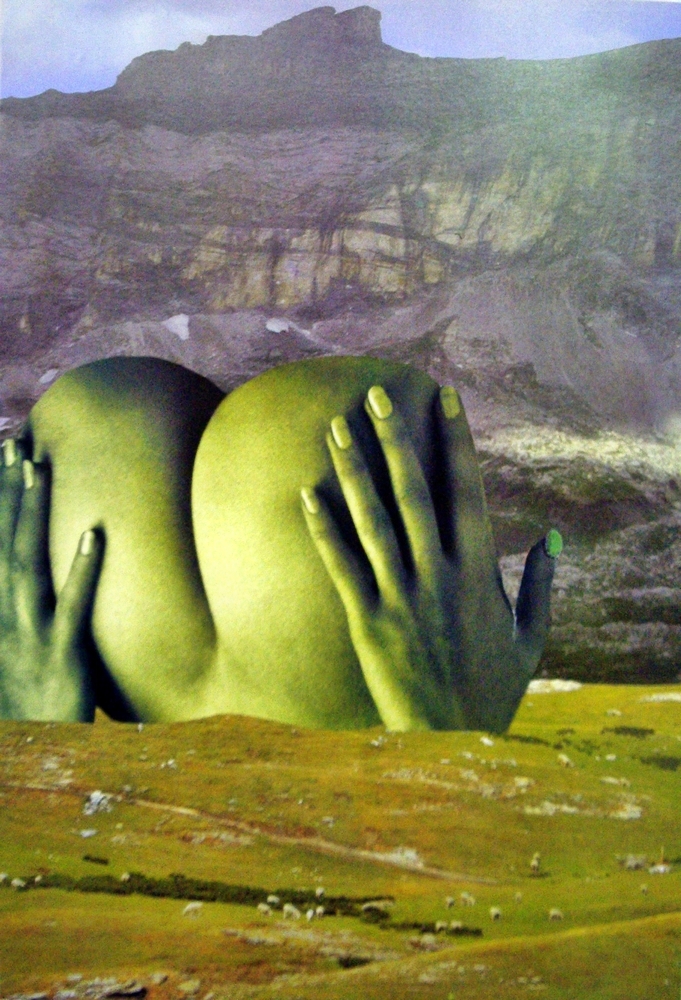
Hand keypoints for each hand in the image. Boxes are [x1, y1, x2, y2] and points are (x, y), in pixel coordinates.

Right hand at [0, 439, 102, 720]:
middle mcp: (3, 615)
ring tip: (40, 470)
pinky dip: (83, 568)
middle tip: (14, 445)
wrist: (29, 759)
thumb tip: (22, 574)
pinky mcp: (64, 656)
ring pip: (30, 563)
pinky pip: (74, 605)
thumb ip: (16, 612)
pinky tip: (96, 533)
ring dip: (34, 514)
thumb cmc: (25, 705)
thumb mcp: (12, 652)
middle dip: (7, 494)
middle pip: (5, 543)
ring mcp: (31, 634)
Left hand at [301, 386, 560, 732]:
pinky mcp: (366, 623)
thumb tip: (550, 539)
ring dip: (353, 471)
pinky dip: (323, 529)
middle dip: (396, 439)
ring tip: (337, 428)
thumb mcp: (530, 639)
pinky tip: (305, 493)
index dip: (456, 442)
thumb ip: (540, 586)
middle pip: (413, 493)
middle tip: (376, 395)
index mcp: (480, 573)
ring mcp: (399, 598)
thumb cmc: (491, 688)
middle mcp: (438, 576)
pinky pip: (341, 567)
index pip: (466, 491)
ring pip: (372, 521)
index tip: (445, 399)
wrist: (450, 743)